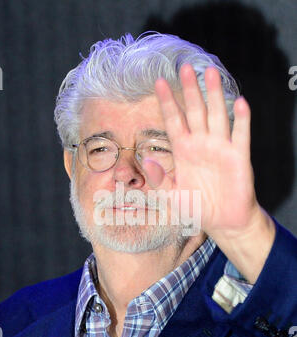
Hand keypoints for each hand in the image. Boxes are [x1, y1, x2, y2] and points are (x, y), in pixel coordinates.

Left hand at [144, 63, 257, 236]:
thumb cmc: (196, 207)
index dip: (167, 102)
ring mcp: (220, 148)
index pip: (173, 120)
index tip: (158, 82)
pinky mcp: (238, 157)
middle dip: (190, 90)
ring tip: (211, 72)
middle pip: (195, 111)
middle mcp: (200, 144)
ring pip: (216, 116)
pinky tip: (239, 102)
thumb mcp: (171, 196)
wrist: (222, 221)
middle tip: (185, 67)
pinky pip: (239, 135)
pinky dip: (240, 120)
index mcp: (183, 150)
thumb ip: (159, 180)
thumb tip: (145, 161)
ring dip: (214, 95)